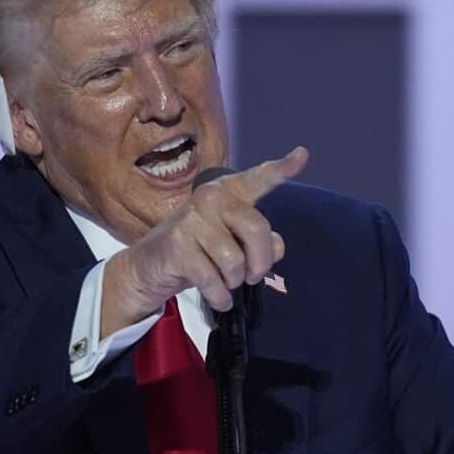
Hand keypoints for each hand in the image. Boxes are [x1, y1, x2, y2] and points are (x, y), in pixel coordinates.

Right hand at [101, 146, 308, 335]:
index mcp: (229, 192)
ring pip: (234, 261)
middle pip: (257, 230)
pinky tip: (220, 298)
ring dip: (235, 282)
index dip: (283, 169)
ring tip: (226, 282)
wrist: (151, 264)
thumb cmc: (200, 250)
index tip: (302, 155)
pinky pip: (213, 280)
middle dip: (260, 263)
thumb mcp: (234, 244)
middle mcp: (211, 197)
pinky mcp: (177, 244)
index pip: (259, 178)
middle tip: (252, 276)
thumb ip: (261, 243)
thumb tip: (276, 246)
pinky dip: (221, 296)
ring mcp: (192, 219)